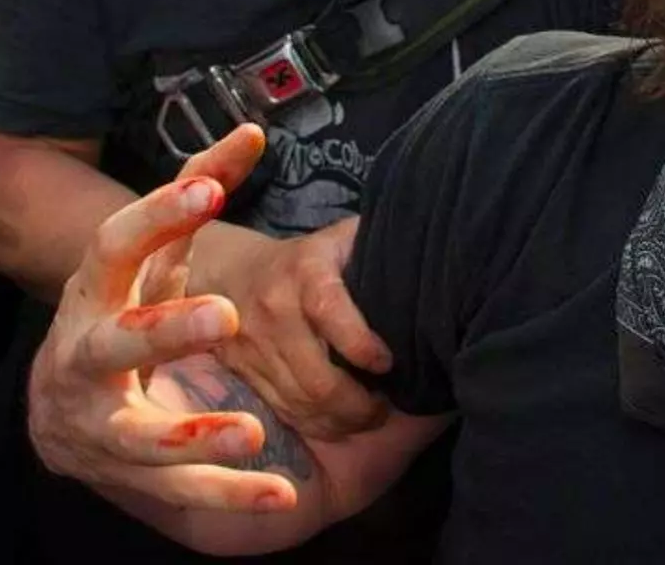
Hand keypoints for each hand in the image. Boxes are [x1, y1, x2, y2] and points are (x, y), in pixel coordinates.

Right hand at [28, 126, 296, 510]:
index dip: (157, 216)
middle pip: (116, 344)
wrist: (59, 408)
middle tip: (225, 316)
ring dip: (193, 434)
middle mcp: (89, 356)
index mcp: (96, 293)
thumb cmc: (121, 310)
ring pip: (138, 435)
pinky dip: (230, 494)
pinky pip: (178, 490)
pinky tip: (283, 493)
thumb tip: (251, 132)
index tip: (210, 190)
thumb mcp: (152, 255)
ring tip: (253, 431)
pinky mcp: (126, 471)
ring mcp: (101, 420)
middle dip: (165, 330)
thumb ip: (195, 195)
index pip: (116, 247)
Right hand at [195, 214, 392, 440]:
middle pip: (316, 376)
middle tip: (386, 409)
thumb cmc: (309, 258)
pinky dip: (313, 424)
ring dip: (339, 420)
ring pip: (299, 401)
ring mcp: (254, 345)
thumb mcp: (343, 238)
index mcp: (306, 272)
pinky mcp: (242, 371)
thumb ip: (379, 250)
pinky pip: (281, 409)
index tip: (389, 364)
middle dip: (357, 404)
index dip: (361, 345)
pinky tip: (338, 424)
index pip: (331, 311)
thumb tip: (435, 267)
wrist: (229, 271)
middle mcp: (274, 310)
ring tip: (368, 419)